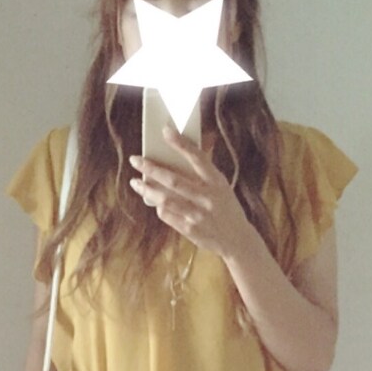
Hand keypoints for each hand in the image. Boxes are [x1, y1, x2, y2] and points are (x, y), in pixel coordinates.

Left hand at [128, 124, 252, 261]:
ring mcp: (198, 215)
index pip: (197, 158)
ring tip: (135, 183)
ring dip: (147, 190)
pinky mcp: (190, 230)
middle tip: (135, 160)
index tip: (165, 131)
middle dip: (152, 168)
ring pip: (166, 200)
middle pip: (174, 180)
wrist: (236, 239)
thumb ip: (204, 172)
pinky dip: (158, 206)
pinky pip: (167, 215)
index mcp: (217, 182)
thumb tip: (185, 149)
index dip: (181, 143)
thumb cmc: (225, 207)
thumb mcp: (221, 186)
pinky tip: (153, 200)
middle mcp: (208, 198)